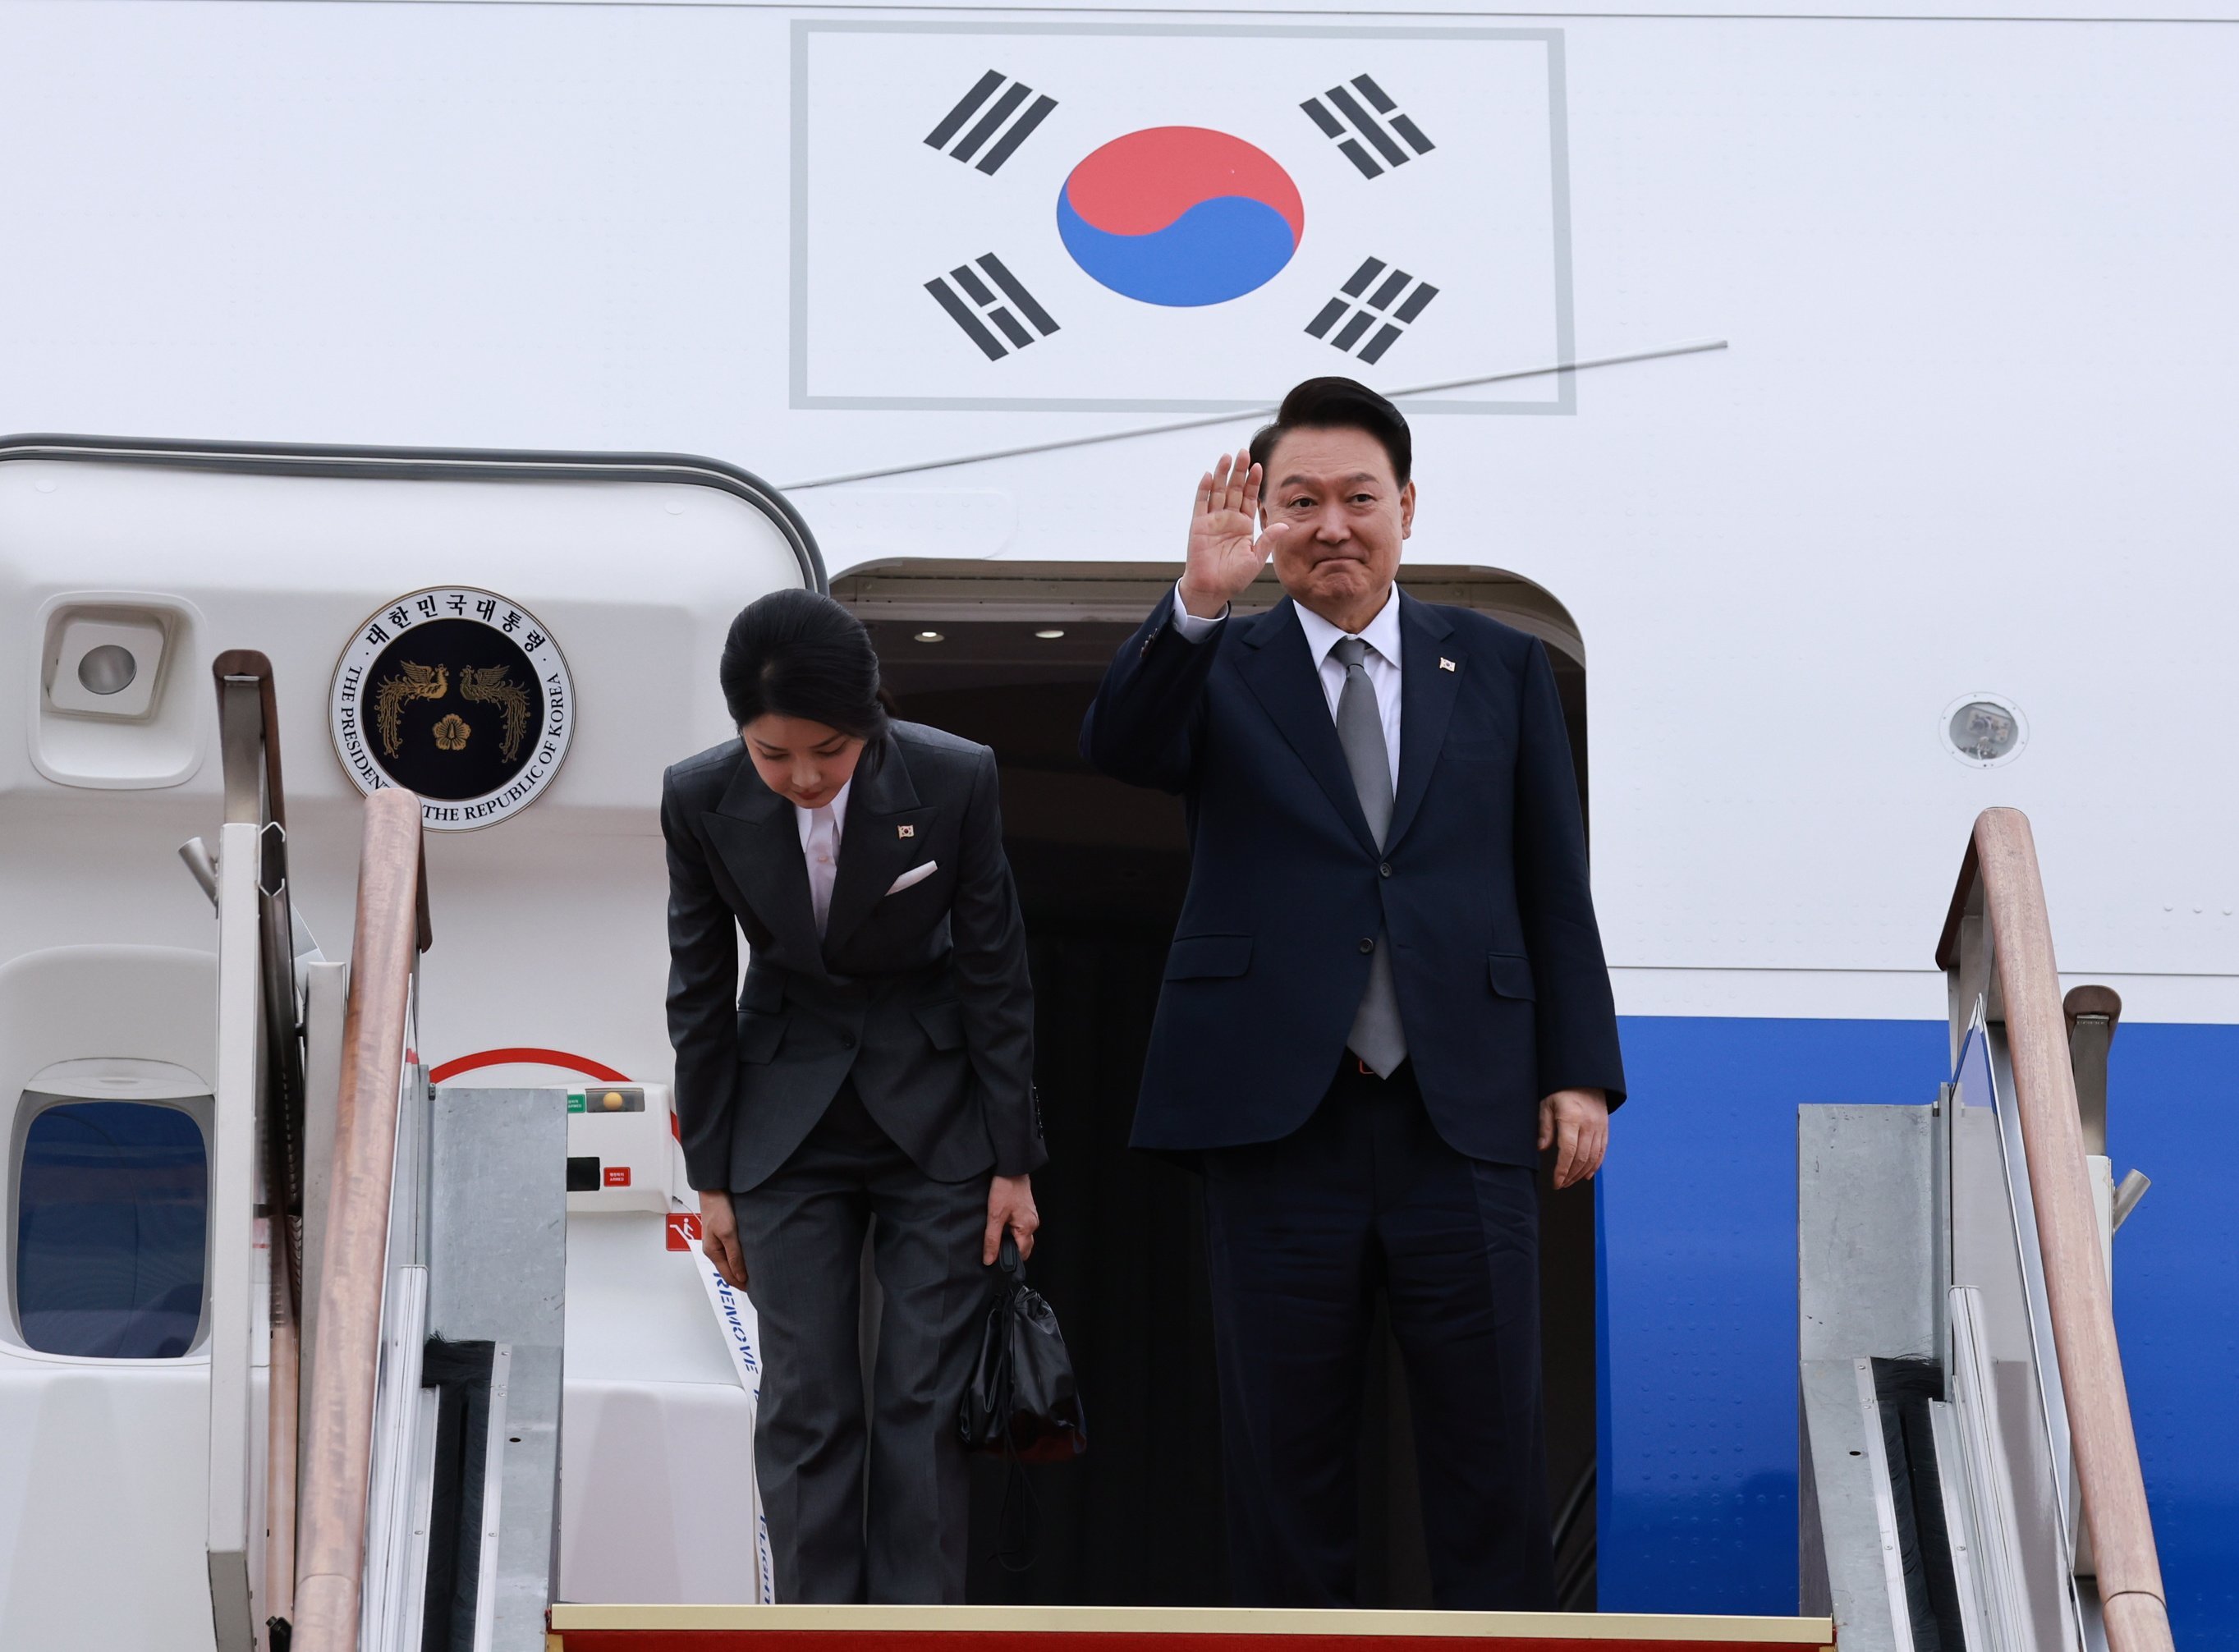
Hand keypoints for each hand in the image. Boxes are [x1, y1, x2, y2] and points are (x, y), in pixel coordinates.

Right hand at [699, 1188, 748, 1288]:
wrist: (715, 1189)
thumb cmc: (719, 1209)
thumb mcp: (728, 1233)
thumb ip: (735, 1256)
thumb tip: (740, 1277)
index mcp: (712, 1252)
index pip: (728, 1276)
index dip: (741, 1285)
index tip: (755, 1291)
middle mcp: (714, 1249)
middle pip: (730, 1270)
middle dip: (743, 1279)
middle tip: (760, 1285)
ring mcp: (719, 1241)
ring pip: (732, 1261)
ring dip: (743, 1268)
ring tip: (758, 1273)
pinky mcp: (724, 1233)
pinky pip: (734, 1250)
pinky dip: (742, 1257)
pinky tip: (752, 1256)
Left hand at [984, 1173, 1039, 1263]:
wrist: (1011, 1167)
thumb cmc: (1006, 1188)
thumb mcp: (994, 1216)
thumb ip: (992, 1240)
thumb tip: (990, 1259)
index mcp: (1027, 1227)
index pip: (1021, 1254)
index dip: (1009, 1260)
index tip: (996, 1260)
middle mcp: (1033, 1223)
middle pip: (1024, 1246)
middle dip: (1011, 1251)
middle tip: (995, 1249)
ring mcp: (1031, 1215)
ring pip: (1022, 1236)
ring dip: (1011, 1239)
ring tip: (996, 1235)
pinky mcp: (1027, 1209)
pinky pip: (1021, 1226)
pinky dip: (1012, 1229)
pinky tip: (1002, 1223)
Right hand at [1179, 451, 1290, 618]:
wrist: (1212, 589)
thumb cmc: (1234, 578)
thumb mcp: (1256, 559)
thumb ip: (1268, 540)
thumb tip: (1284, 524)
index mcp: (1243, 525)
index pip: (1249, 497)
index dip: (1253, 482)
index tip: (1259, 466)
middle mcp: (1228, 518)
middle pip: (1234, 489)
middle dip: (1239, 471)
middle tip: (1243, 452)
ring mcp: (1212, 520)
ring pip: (1218, 491)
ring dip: (1222, 474)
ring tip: (1227, 456)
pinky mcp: (1198, 525)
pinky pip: (1201, 503)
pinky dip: (1204, 489)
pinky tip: (1210, 475)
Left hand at [1538, 1088, 1609, 1188]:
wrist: (1585, 1077)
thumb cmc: (1561, 1090)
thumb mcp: (1547, 1104)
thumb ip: (1545, 1126)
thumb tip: (1541, 1148)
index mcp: (1571, 1118)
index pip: (1568, 1151)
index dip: (1562, 1170)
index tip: (1556, 1182)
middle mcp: (1588, 1125)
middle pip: (1581, 1158)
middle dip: (1570, 1175)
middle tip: (1560, 1184)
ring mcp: (1599, 1127)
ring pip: (1593, 1157)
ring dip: (1581, 1173)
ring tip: (1570, 1181)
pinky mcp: (1604, 1128)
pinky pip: (1602, 1151)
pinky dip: (1595, 1165)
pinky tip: (1586, 1174)